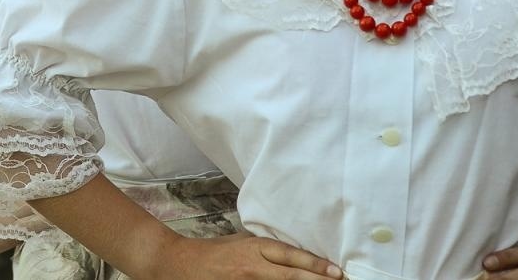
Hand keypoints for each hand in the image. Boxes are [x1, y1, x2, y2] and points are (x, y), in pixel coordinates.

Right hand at [148, 232, 343, 279]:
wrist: (180, 264)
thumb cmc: (215, 252)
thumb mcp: (243, 241)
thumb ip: (267, 248)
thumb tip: (296, 253)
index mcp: (256, 248)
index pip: (291, 257)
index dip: (315, 266)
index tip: (336, 272)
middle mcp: (253, 268)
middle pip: (291, 277)